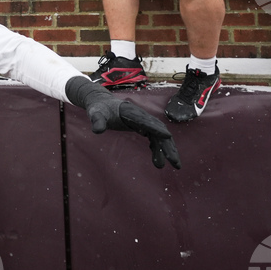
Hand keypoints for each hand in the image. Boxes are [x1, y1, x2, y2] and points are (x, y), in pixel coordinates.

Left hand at [65, 76, 179, 168]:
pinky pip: (154, 138)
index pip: (144, 121)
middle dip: (168, 146)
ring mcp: (143, 121)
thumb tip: (97, 130)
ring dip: (166, 150)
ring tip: (170, 166)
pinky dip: (158, 148)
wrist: (102, 103)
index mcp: (130, 111)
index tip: (167, 136)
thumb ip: (97, 120)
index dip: (155, 128)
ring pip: (159, 136)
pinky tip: (158, 159)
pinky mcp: (142, 126)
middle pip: (158, 130)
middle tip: (175, 163)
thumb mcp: (95, 113)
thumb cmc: (99, 109)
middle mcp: (140, 115)